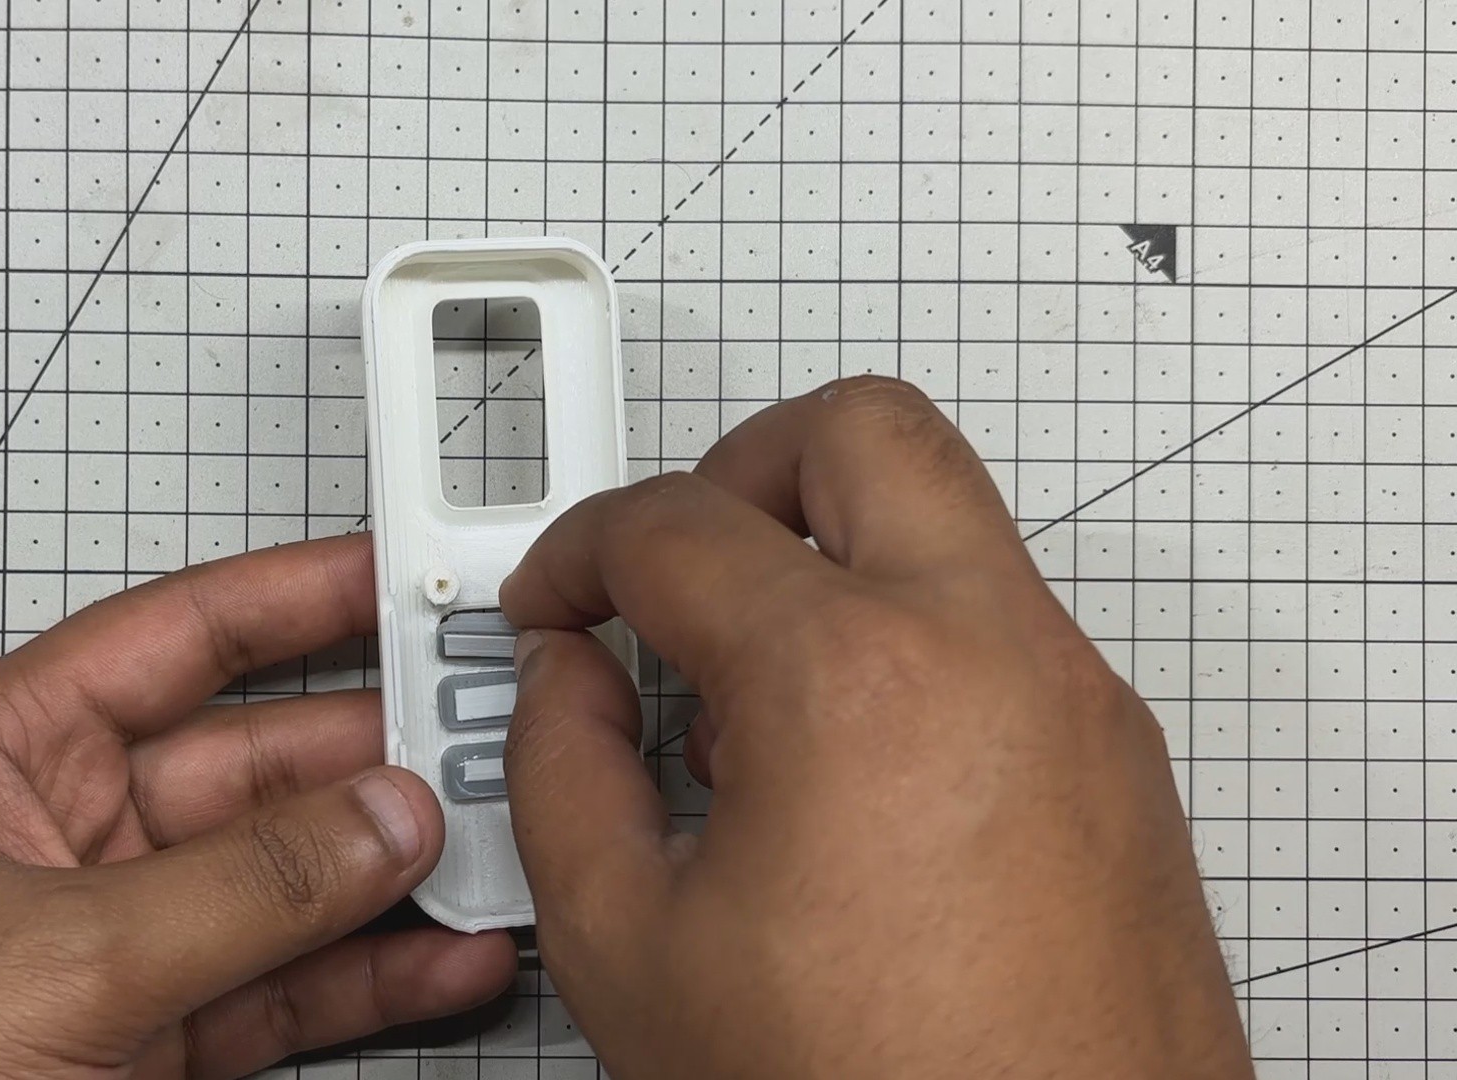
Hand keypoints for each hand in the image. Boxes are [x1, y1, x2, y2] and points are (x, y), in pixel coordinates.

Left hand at [0, 535, 515, 1078]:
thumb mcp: (60, 951)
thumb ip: (240, 887)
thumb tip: (383, 820)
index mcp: (7, 750)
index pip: (179, 638)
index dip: (295, 596)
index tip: (400, 576)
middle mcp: (62, 832)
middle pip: (253, 765)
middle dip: (373, 757)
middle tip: (488, 739)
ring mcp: (105, 941)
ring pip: (280, 885)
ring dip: (387, 874)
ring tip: (497, 852)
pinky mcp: (136, 1039)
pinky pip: (274, 991)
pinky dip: (362, 979)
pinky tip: (442, 961)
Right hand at [500, 377, 1251, 1078]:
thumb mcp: (629, 950)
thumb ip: (562, 774)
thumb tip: (566, 685)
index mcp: (851, 679)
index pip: (674, 527)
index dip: (577, 552)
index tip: (555, 602)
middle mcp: (989, 652)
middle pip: (860, 430)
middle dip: (735, 469)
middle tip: (671, 563)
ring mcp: (1075, 696)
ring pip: (948, 515)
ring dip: (831, 551)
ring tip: (749, 687)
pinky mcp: (1118, 756)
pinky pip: (1001, 620)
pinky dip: (909, 633)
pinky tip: (841, 764)